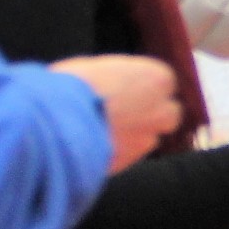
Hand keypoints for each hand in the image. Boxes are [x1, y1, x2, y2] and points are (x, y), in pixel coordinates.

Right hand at [53, 55, 179, 174]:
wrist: (59, 122)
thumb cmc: (73, 85)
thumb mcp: (97, 66)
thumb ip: (117, 77)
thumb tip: (112, 83)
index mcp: (156, 77)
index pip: (163, 82)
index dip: (145, 86)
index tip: (127, 89)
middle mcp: (161, 109)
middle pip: (169, 113)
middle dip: (153, 114)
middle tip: (125, 112)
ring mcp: (147, 138)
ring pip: (151, 138)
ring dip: (136, 135)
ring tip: (106, 128)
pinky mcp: (129, 161)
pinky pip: (130, 155)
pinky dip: (119, 151)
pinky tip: (96, 142)